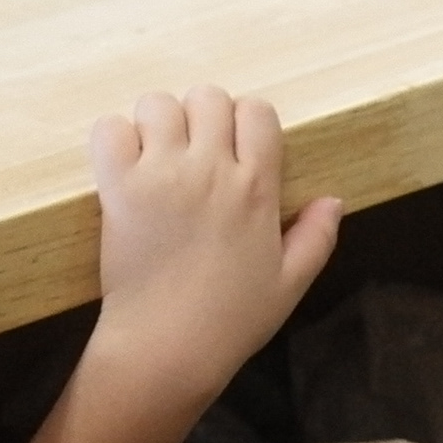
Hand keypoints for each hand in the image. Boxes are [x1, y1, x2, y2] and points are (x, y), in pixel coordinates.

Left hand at [81, 87, 341, 442]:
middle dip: (204, 117)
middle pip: (208, 96)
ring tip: (159, 156)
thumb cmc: (233, 319)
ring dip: (159, 123)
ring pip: (158, 104)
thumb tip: (333, 199)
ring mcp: (160, 174)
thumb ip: (316, 237)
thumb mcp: (290, 284)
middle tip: (196, 153)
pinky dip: (116, 138)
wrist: (168, 345)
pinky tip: (125, 165)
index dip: (248, 123)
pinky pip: (110, 128)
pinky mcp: (117, 186)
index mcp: (257, 189)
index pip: (257, 112)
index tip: (238, 149)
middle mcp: (210, 171)